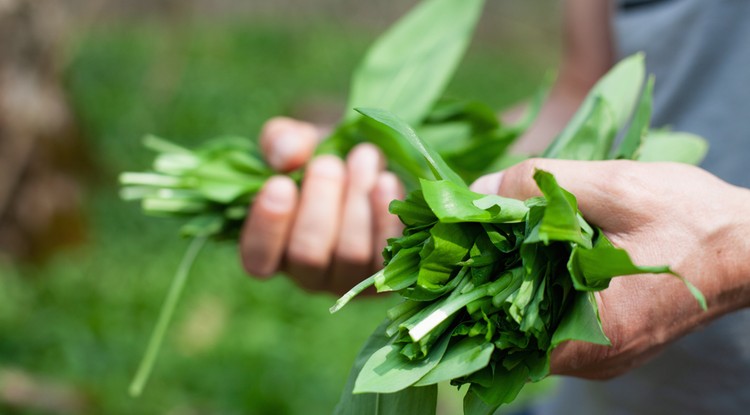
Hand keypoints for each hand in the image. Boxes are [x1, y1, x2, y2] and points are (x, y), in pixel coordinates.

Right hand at [240, 117, 403, 293]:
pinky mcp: (389, 271)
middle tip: (328, 162)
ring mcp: (351, 279)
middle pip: (309, 255)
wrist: (368, 164)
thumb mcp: (293, 141)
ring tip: (363, 158)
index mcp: (273, 251)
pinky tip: (386, 181)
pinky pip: (389, 253)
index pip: (258, 260)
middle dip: (319, 204)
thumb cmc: (318, 155)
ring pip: (352, 255)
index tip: (280, 183)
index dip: (268, 226)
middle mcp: (309, 275)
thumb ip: (280, 142)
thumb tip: (289, 154)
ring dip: (357, 204)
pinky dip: (387, 217)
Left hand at [472, 159, 749, 378]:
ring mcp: (603, 354)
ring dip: (511, 287)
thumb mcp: (615, 187)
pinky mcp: (611, 342)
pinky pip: (558, 324)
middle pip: (511, 333)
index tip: (445, 259)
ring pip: (533, 329)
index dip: (465, 293)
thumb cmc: (694, 218)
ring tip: (494, 244)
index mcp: (593, 331)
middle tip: (466, 243)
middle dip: (484, 286)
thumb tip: (478, 191)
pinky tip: (532, 258)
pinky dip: (539, 293)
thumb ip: (541, 186)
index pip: (500, 332)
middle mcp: (594, 358)